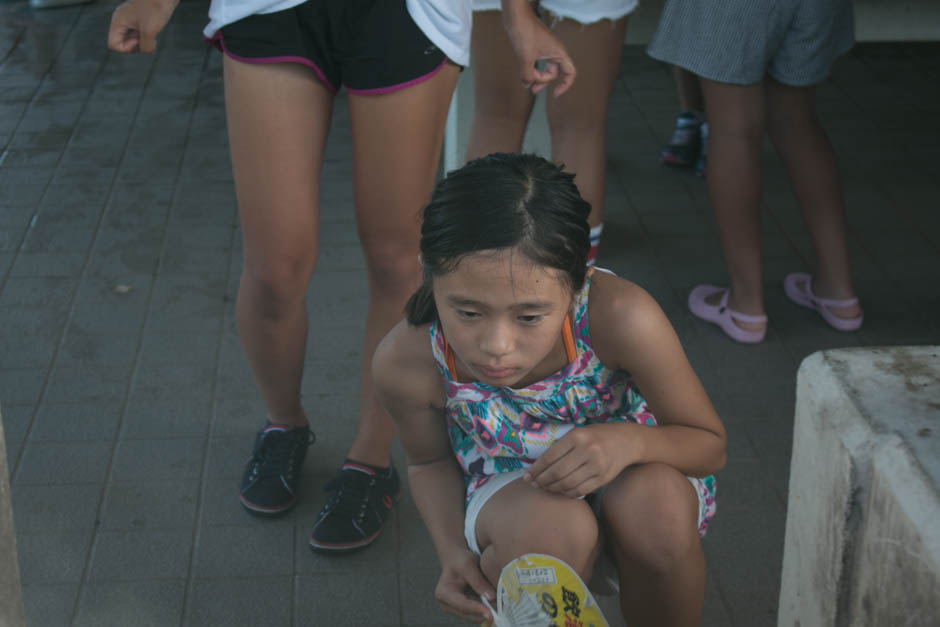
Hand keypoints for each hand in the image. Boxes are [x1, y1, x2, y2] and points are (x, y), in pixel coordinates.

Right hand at [107, 0, 178, 53]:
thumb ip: (145, 46)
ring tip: (153, 38)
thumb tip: (146, 50)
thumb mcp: (150, 31)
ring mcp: (131, 20)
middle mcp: (122, 21)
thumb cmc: (156, 7)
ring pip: (132, 40)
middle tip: (148, 39)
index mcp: (118, 21)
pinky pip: (140, 36)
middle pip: (123, 44)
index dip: (127, 48)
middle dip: (136, 46)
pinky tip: (155, 37)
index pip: (113, 45)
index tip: (139, 39)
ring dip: (143, 43)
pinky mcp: (141, 20)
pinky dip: (147, 39)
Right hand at [435, 547, 495, 622]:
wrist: (456, 559)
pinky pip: (477, 613)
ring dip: (487, 613)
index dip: (476, 610)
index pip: (462, 605)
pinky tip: (497, 606)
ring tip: (501, 607)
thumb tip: (491, 598)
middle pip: (468, 614)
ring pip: (474, 616)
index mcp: (443, 593)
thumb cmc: (460, 559)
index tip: (490, 614)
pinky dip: (487, 610)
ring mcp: (455, 608)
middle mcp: (447, 604)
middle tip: (501, 611)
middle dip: (484, 613)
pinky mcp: (464, 609)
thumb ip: (478, 581)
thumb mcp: (468, 564)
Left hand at [501, 0, 575, 96]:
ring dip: (537, 77)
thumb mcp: (525, 58)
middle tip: (533, 91)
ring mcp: (546, 49)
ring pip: (545, 68)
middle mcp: (555, 51)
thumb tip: (527, 86)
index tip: (554, 94)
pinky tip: (525, 74)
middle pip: (554, 73)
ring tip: (529, 86)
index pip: (570, 73)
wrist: (516, 16)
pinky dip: (533, 70)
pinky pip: (539, 62)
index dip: (565, 85)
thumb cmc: (524, 33)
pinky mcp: (537, 47)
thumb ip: (527, 75)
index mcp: (558, 53)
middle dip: (544, 82)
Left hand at [524, 423, 638, 496]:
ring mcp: (596, 466)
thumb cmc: (596, 436)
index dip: (536, 469)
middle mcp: (587, 451)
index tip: (526, 476)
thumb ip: (561, 447)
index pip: (550, 457)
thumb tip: (537, 465)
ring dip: (552, 488)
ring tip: (545, 487)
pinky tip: (560, 490)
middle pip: (557, 472)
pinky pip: (580, 490)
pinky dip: (567, 493)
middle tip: (533, 484)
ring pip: (567, 484)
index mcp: (577, 436)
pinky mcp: (603, 478)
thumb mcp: (578, 433)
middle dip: (541, 480)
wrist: (626, 441)